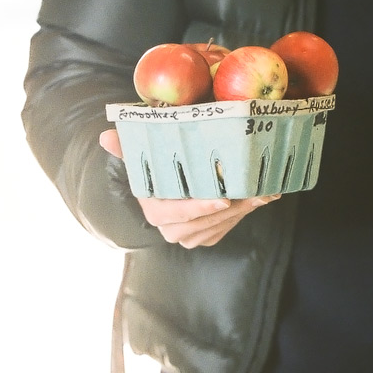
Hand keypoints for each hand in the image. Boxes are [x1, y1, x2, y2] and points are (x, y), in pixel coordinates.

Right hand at [99, 129, 280, 248]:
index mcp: (155, 211)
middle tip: (258, 191)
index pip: (179, 213)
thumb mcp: (143, 158)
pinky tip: (264, 197)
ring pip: (222, 224)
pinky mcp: (209, 236)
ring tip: (266, 191)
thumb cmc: (157, 171)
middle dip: (234, 208)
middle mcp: (172, 230)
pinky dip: (247, 212)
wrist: (167, 192)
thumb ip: (127, 147)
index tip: (224, 199)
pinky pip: (230, 226)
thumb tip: (106, 135)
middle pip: (207, 221)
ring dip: (246, 209)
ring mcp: (192, 236)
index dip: (201, 208)